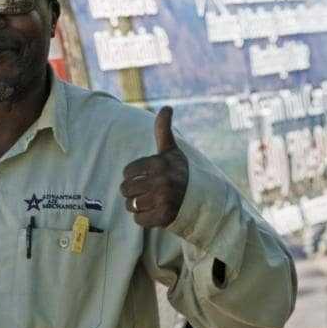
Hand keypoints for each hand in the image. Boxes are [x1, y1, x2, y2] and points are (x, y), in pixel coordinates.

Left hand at [119, 106, 188, 227]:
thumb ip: (163, 130)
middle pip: (125, 190)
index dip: (133, 176)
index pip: (126, 172)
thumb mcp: (171, 151)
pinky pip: (139, 220)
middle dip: (133, 192)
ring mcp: (164, 199)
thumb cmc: (179, 172)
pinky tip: (155, 212)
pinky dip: (144, 218)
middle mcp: (162, 181)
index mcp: (159, 163)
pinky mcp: (164, 217)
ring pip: (131, 206)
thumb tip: (166, 107)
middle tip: (148, 191)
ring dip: (138, 206)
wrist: (201, 199)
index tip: (147, 177)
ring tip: (152, 202)